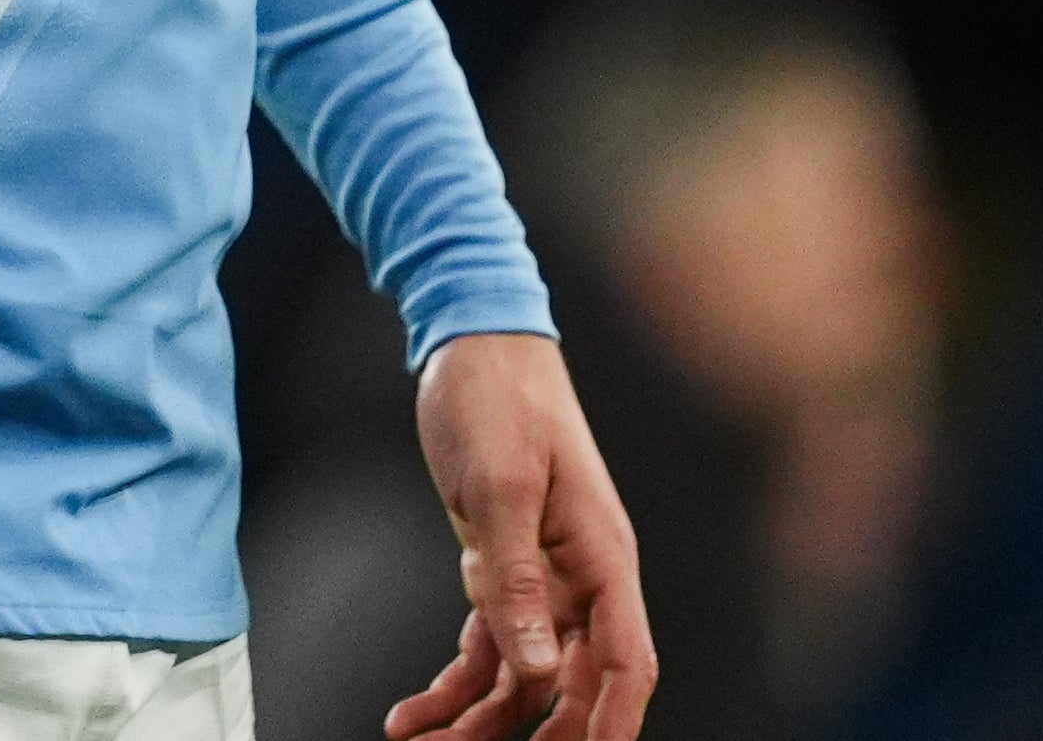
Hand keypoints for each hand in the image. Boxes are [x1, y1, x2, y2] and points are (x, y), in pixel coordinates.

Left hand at [390, 334, 657, 740]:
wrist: (470, 341)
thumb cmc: (495, 396)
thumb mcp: (500, 485)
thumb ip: (518, 581)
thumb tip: (543, 670)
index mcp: (602, 557)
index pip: (627, 663)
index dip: (612, 724)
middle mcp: (583, 578)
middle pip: (577, 686)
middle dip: (536, 737)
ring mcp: (546, 579)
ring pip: (526, 679)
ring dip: (482, 723)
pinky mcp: (504, 572)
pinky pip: (489, 649)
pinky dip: (455, 686)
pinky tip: (415, 714)